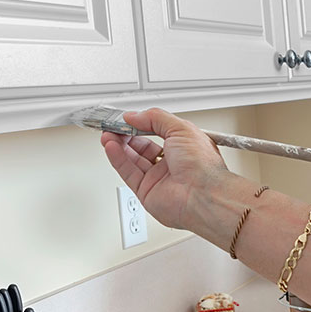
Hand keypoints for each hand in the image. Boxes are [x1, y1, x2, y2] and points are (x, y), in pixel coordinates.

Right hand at [101, 108, 228, 229]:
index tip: (127, 118)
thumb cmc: (202, 166)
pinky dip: (118, 159)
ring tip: (108, 134)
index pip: (157, 131)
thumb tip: (135, 116)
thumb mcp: (180, 128)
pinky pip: (128, 172)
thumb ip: (155, 118)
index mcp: (183, 146)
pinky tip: (110, 147)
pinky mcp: (147, 191)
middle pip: (142, 146)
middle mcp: (172, 162)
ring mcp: (159, 178)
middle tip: (113, 125)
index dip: (141, 124)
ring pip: (133, 159)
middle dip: (126, 134)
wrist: (202, 195)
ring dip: (119, 145)